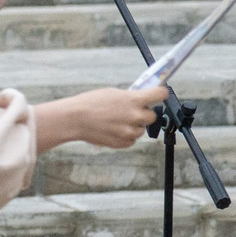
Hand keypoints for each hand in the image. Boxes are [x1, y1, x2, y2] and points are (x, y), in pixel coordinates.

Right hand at [41, 86, 169, 151]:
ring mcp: (130, 131)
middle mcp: (135, 116)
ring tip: (117, 121)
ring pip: (141, 129)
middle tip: (133, 110)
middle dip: (144, 113)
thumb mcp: (114, 93)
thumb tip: (142, 98)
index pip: (160, 94)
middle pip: (152, 116)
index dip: (160, 94)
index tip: (159, 94)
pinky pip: (132, 139)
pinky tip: (114, 129)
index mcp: (133, 100)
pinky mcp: (123, 142)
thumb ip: (131, 97)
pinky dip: (126, 135)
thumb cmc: (91, 103)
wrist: (75, 119)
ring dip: (134, 125)